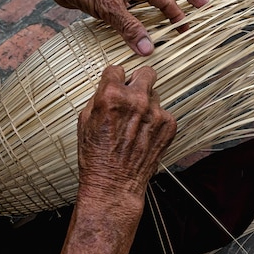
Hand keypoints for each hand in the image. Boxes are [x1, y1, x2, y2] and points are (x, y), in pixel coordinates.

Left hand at [47, 0, 208, 55]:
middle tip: (203, 4)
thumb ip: (129, 28)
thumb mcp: (109, 8)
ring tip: (181, 9)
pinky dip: (146, 8)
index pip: (165, 0)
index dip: (178, 16)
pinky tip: (145, 19)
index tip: (187, 30)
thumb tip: (148, 48)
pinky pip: (137, 1)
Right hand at [77, 65, 176, 204]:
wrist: (114, 184)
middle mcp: (137, 100)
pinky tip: (142, 135)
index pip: (117, 69)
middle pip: (145, 72)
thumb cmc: (95, 155)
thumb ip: (99, 97)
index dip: (113, 79)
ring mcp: (156, 113)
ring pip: (154, 95)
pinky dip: (154, 121)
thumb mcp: (85, 120)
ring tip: (135, 124)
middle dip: (137, 81)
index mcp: (112, 96)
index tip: (114, 86)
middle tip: (132, 94)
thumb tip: (108, 85)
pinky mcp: (169, 125)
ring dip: (146, 104)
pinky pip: (162, 113)